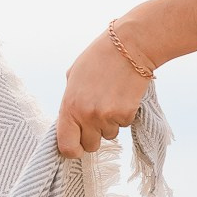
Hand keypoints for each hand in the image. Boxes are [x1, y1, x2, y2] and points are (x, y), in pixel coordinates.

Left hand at [56, 23, 153, 157]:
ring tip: (111, 99)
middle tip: (98, 116)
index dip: (72, 150)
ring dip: (110, 123)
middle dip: (94, 136)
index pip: (66, 146)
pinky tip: (123, 96)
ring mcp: (106, 116)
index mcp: (69, 107)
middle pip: (90, 146)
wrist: (129, 46)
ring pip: (109, 135)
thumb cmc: (99, 58)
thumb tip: (69, 122)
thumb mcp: (74, 78)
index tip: (77, 146)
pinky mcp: (126, 114)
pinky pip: (123, 125)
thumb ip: (70, 102)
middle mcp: (86, 115)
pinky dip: (124, 115)